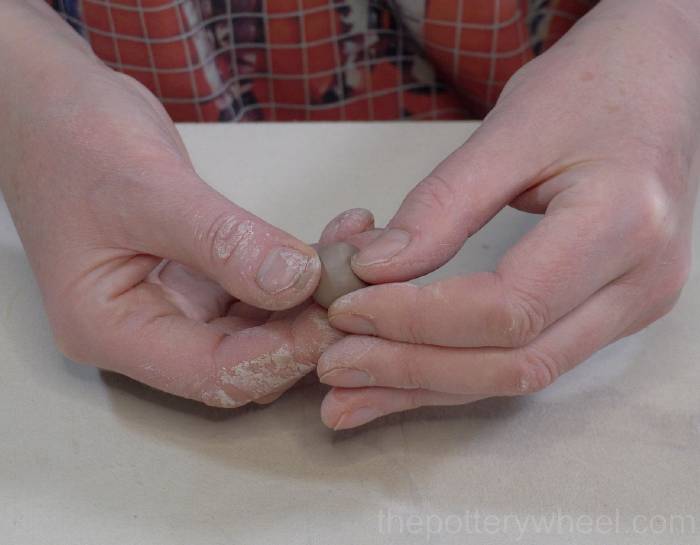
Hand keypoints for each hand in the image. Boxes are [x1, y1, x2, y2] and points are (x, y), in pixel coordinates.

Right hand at [0, 1, 347, 406]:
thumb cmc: (74, 139)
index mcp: (112, 329)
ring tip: (358, 254)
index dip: (279, 353)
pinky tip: (338, 236)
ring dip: (313, 296)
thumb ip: (222, 240)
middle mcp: (149, 328)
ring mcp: (178, 302)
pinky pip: (263, 286)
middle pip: (244, 359)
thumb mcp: (147, 189)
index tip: (334, 313)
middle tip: (359, 288)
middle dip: (305, 330)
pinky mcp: (203, 275)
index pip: (211, 373)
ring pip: (262, 325)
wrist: (55, 101)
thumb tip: (297, 280)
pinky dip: (302, 267)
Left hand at [317, 0, 699, 428]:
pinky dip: (455, 372)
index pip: (509, 307)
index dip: (418, 317)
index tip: (348, 307)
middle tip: (335, 366)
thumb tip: (372, 270)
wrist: (659, 80)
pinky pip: (525, 357)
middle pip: (514, 362)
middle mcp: (639, 284)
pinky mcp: (608, 311)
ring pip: (517, 376)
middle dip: (413, 370)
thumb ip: (442, 206)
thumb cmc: (591, 88)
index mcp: (623, 225)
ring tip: (350, 399)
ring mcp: (631, 305)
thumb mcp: (510, 130)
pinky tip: (402, 382)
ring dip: (426, 388)